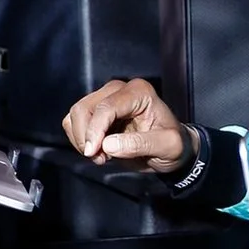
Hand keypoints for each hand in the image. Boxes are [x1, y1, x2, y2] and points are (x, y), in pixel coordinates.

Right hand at [61, 77, 187, 173]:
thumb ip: (141, 144)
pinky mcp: (97, 111)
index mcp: (140, 92)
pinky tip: (98, 150)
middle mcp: (120, 90)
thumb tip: (109, 145)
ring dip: (81, 139)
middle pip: (84, 109)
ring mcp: (106, 99)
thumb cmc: (174, 145)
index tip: (94, 153)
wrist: (172, 150)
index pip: (106, 107)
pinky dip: (80, 139)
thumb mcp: (168, 146)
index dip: (95, 130)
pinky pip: (74, 122)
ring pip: (75, 114)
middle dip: (86, 137)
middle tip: (100, 158)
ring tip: (102, 156)